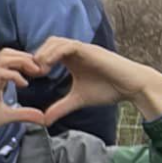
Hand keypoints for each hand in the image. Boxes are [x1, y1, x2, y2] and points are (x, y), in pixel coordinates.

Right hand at [0, 49, 48, 141]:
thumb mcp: (5, 116)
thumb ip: (23, 114)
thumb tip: (42, 118)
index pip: (10, 59)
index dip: (26, 62)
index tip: (38, 73)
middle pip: (8, 52)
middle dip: (27, 57)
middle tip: (40, 70)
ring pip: (5, 57)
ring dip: (23, 62)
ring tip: (34, 72)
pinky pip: (1, 71)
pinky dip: (15, 75)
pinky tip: (23, 85)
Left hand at [33, 36, 161, 124]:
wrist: (132, 87)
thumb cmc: (109, 89)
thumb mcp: (78, 100)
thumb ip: (61, 107)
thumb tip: (44, 120)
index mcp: (71, 59)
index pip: (46, 52)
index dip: (34, 62)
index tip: (28, 78)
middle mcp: (75, 51)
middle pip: (47, 44)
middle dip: (35, 56)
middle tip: (30, 74)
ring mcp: (84, 49)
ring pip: (56, 41)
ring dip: (43, 54)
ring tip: (39, 71)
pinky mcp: (91, 51)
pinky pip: (68, 46)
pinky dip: (55, 53)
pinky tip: (49, 67)